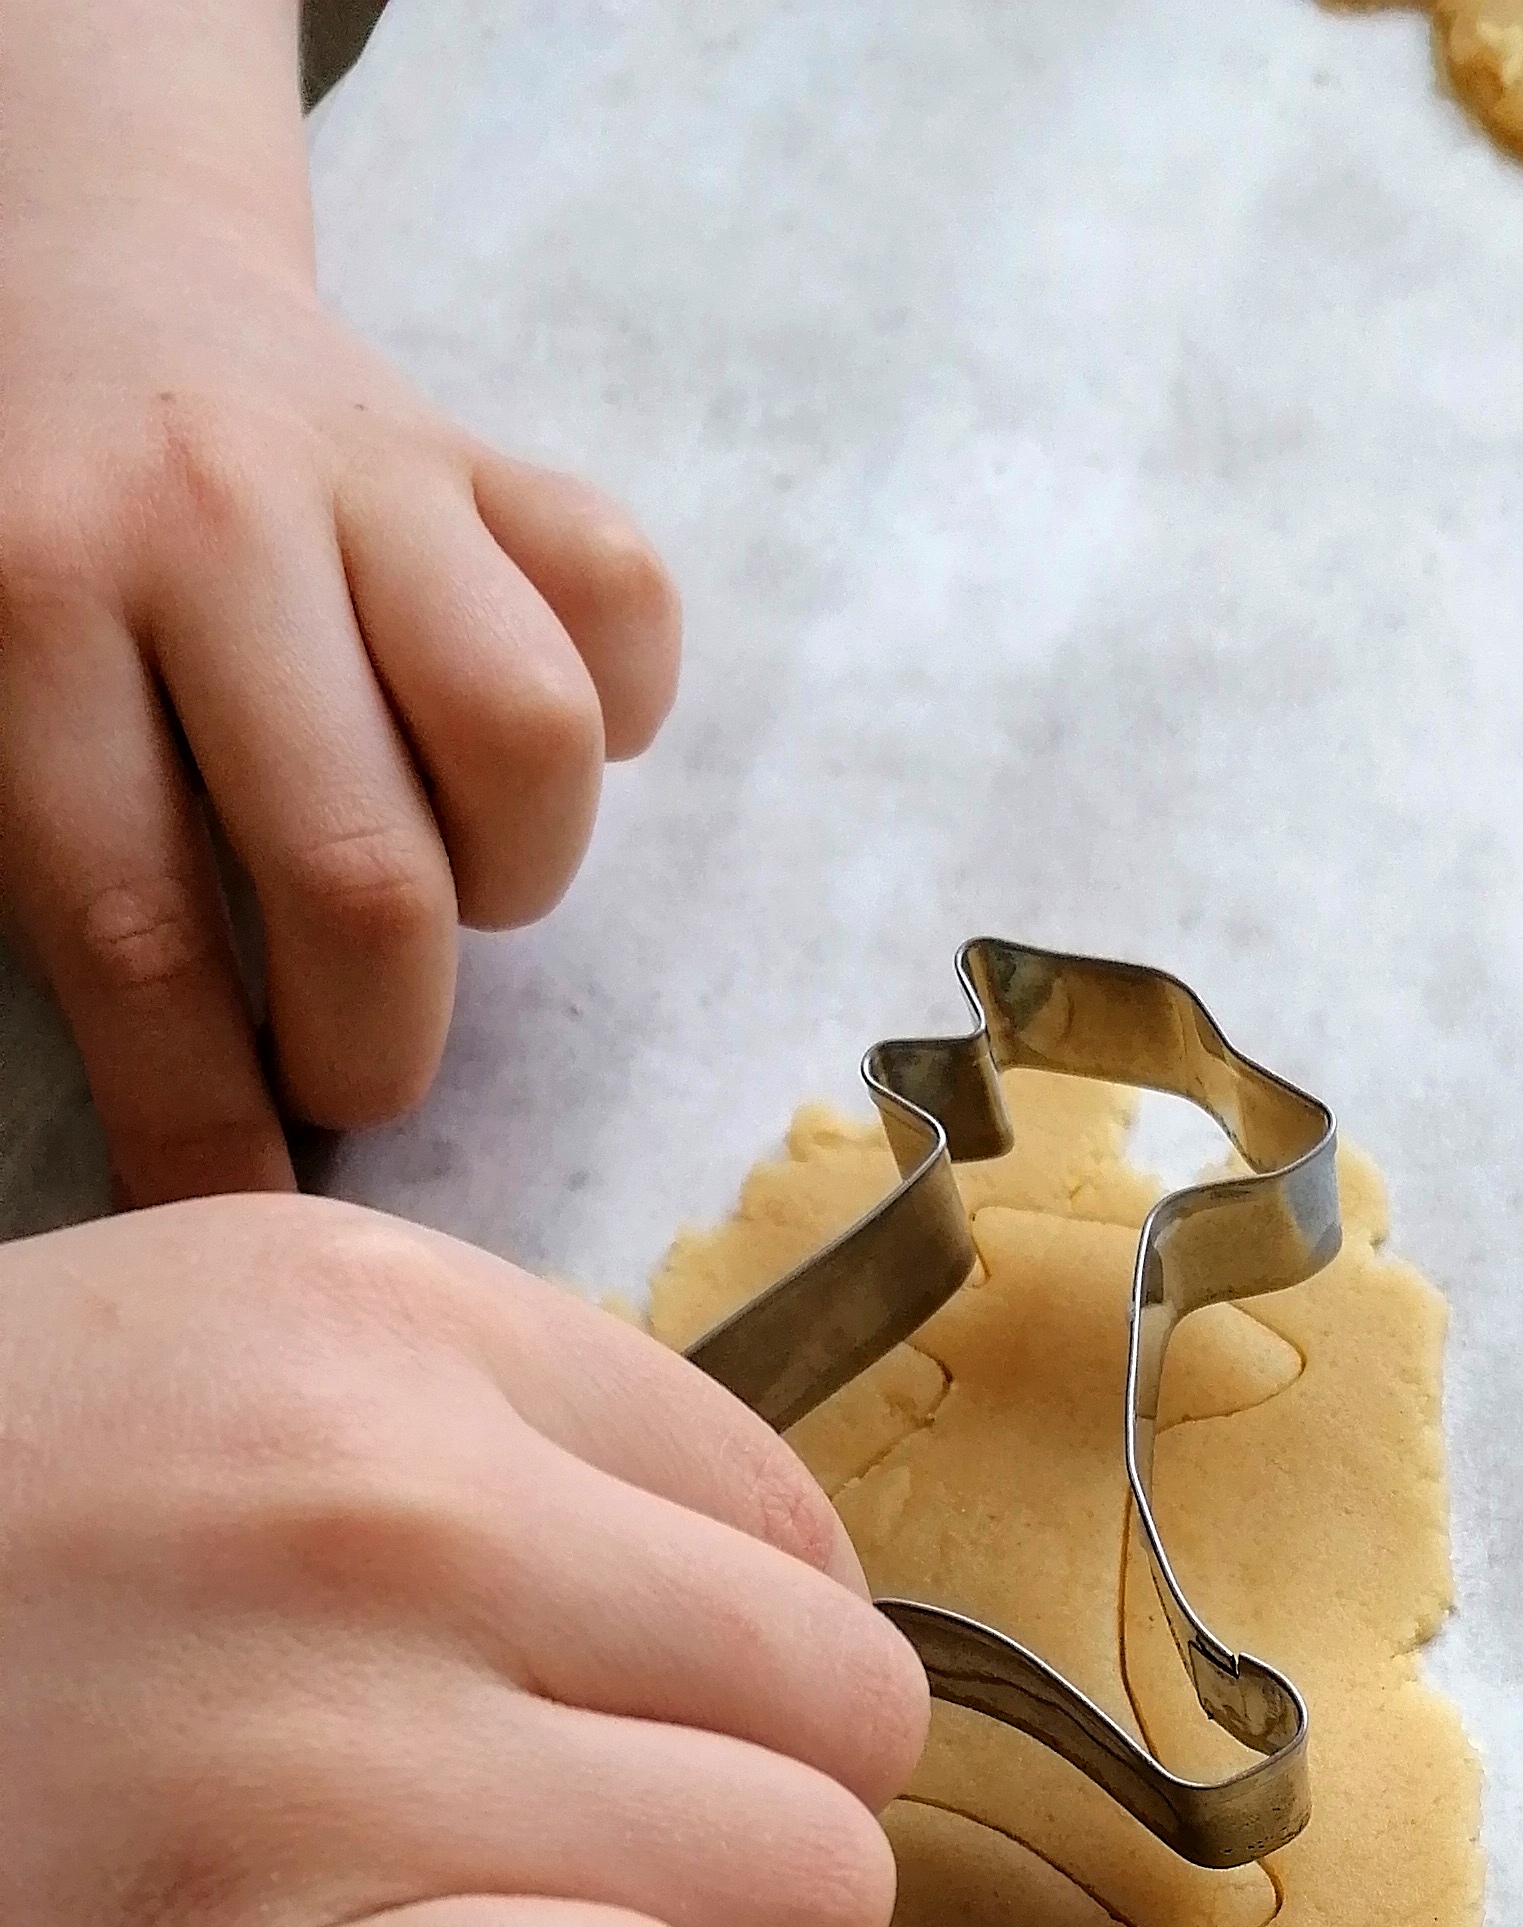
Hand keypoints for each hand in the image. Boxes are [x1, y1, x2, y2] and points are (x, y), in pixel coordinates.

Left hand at [0, 8, 677, 1205]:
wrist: (86, 279)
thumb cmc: (21, 552)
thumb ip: (63, 879)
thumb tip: (181, 1155)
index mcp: (27, 599)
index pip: (135, 932)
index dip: (204, 1120)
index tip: (246, 1219)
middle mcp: (206, 522)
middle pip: (364, 876)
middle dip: (374, 1047)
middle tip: (349, 1073)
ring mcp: (371, 474)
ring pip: (532, 750)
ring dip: (509, 876)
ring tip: (441, 881)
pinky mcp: (494, 456)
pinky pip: (630, 606)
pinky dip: (620, 708)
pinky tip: (516, 745)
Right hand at [0, 1197, 929, 1926]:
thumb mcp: (194, 1388)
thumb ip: (475, 1455)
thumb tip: (756, 1631)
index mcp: (386, 1322)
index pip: (790, 1528)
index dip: (729, 1670)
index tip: (597, 1730)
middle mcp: (392, 1503)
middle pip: (844, 1717)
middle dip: (743, 1816)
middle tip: (553, 1863)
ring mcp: (336, 1747)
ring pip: (806, 1884)